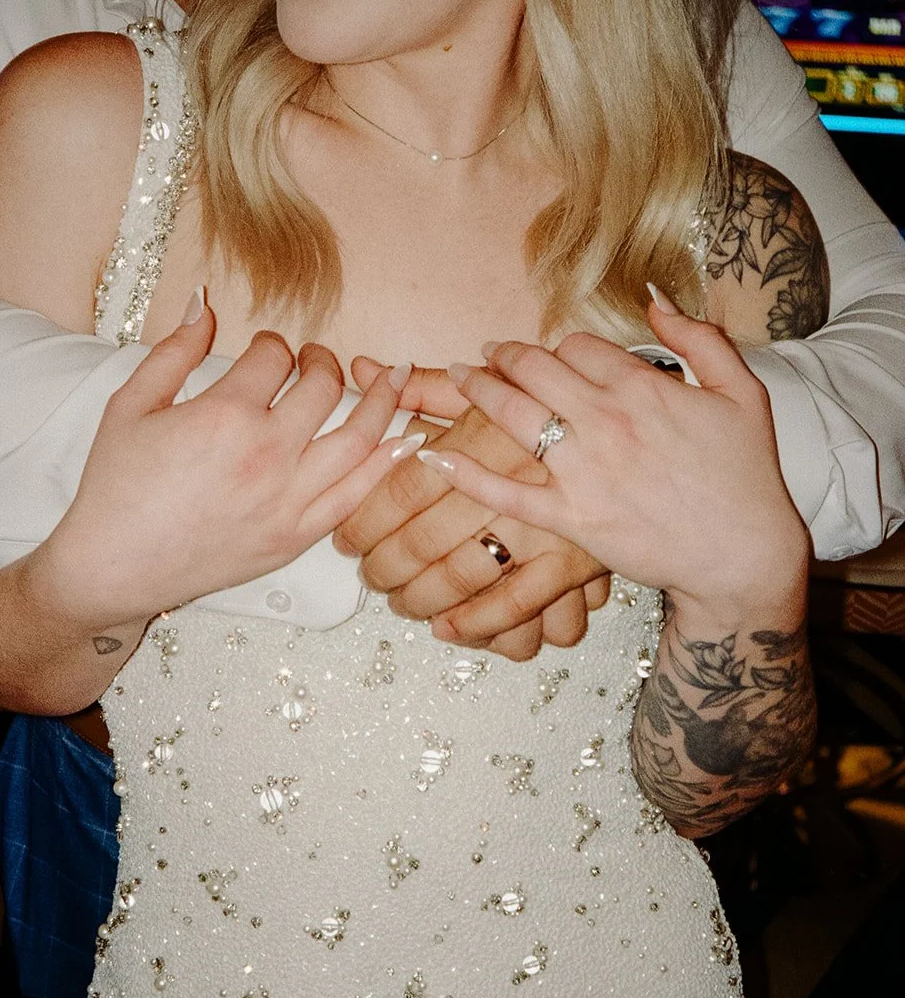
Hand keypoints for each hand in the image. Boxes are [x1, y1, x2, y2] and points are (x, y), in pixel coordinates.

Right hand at [26, 309, 410, 635]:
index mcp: (225, 415)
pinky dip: (387, 463)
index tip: (265, 351)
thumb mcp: (130, 404)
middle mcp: (266, 454)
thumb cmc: (116, 488)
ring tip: (394, 378)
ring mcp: (288, 499)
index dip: (272, 344)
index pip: (273, 357)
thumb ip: (174, 350)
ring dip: (382, 399)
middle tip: (316, 360)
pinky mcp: (296, 535)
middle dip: (323, 362)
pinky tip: (406, 438)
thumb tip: (205, 304)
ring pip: (359, 438)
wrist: (114, 566)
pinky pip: (358, 495)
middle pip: (322, 387)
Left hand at [335, 396, 608, 658]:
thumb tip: (364, 369)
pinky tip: (449, 627)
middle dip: (385, 567)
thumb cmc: (557, 413)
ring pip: (462, 577)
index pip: (402, 489)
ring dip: (422, 598)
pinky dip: (478, 623)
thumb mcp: (494, 390)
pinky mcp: (574, 561)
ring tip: (404, 601)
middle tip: (372, 576)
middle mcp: (510, 481)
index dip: (365, 521)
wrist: (649, 438)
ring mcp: (543, 525)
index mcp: (484, 435)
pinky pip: (518, 605)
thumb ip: (427, 387)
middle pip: (423, 539)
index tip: (347, 538)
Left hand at [418, 297, 809, 633]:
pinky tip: (434, 457)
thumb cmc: (748, 476)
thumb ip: (701, 338)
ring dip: (478, 389)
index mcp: (643, 388)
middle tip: (490, 355)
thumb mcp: (744, 392)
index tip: (554, 357)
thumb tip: (657, 298)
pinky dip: (466, 474)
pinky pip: (507, 492)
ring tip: (460, 376)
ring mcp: (584, 471)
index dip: (561, 348)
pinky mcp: (571, 518)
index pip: (578, 347)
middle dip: (507, 356)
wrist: (744, 554)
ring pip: (513, 416)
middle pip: (535, 370)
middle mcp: (606, 421)